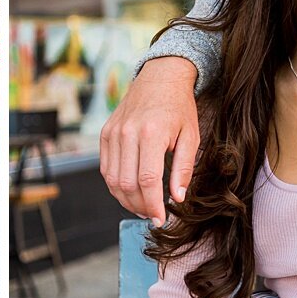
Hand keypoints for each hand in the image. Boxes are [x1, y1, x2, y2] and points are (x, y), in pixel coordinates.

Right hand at [99, 56, 199, 225]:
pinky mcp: (105, 133)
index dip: (153, 204)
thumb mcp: (191, 136)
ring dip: (125, 198)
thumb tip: (177, 197)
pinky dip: (115, 184)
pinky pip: (105, 167)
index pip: (148, 180)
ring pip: (112, 179)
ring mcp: (113, 133)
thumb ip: (183, 168)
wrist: (160, 78)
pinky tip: (129, 190)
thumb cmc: (178, 107)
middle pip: (127, 183)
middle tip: (152, 214)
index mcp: (152, 134)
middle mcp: (128, 133)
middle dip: (139, 205)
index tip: (160, 219)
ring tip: (141, 205)